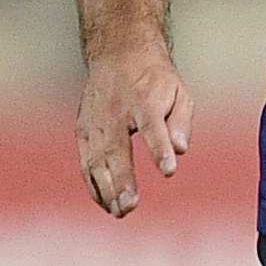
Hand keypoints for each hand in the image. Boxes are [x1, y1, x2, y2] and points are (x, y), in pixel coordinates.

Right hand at [78, 46, 192, 217]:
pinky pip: (86, 161)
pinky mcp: (83, 130)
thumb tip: (181, 149)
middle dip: (123, 179)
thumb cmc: (155, 80)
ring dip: (106, 188)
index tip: (168, 170)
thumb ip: (182, 121)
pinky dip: (94, 184)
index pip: (152, 127)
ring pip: (96, 159)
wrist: (119, 54)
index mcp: (144, 100)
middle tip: (130, 206)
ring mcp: (95, 122)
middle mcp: (115, 111)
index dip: (159, 149)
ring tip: (119, 212)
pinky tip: (106, 203)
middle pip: (117, 149)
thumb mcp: (179, 92)